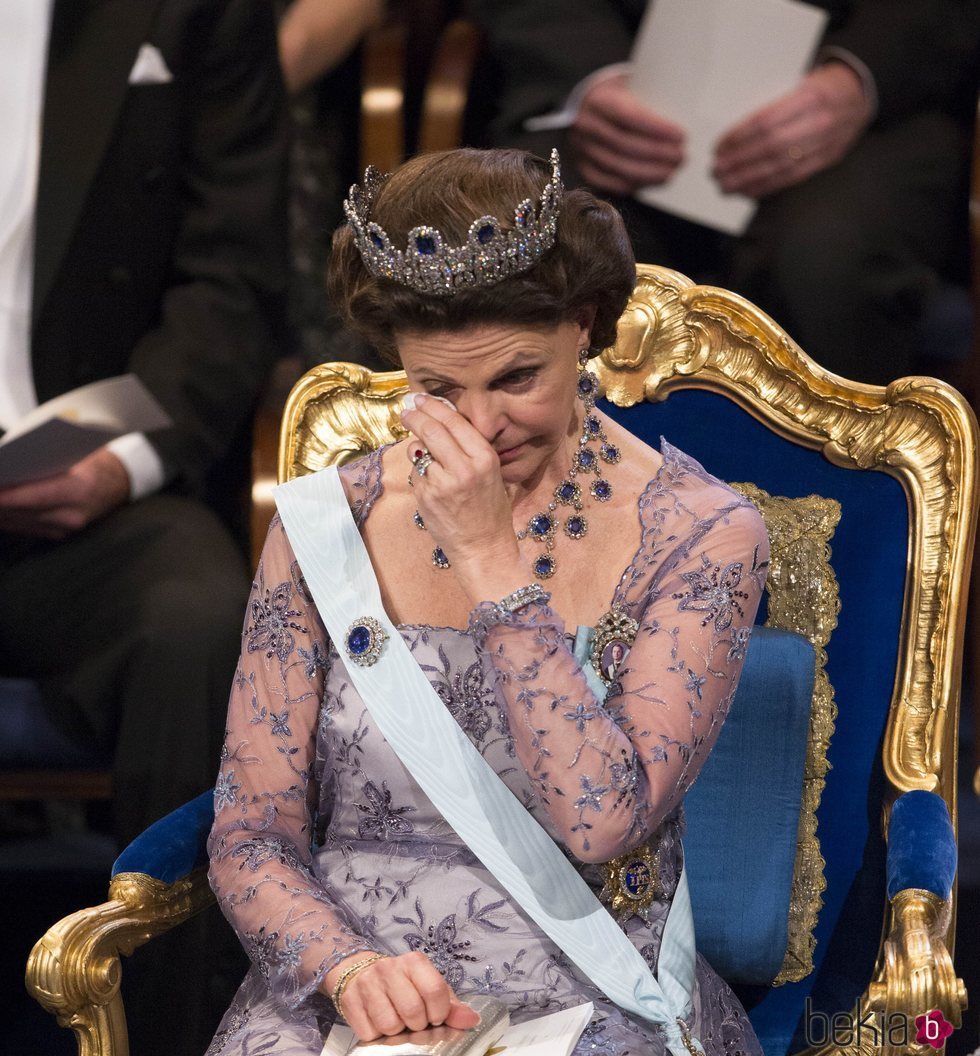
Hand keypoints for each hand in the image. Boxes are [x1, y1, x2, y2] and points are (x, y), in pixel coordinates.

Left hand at [0, 447, 130, 538]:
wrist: (120, 482)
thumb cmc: (95, 461)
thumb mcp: (74, 453)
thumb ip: (44, 463)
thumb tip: (10, 470)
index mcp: (80, 490)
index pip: (35, 496)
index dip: (7, 496)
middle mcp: (73, 515)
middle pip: (22, 512)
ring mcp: (66, 528)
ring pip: (20, 522)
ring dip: (0, 512)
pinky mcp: (60, 535)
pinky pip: (26, 528)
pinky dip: (8, 518)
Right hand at [326, 952, 480, 1040]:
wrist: (360, 973)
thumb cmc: (403, 984)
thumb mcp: (429, 987)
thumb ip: (452, 1005)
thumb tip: (472, 1020)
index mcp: (414, 962)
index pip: (435, 990)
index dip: (439, 1013)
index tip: (435, 1017)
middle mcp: (390, 968)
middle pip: (413, 1011)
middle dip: (418, 1025)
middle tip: (415, 1021)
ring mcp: (368, 983)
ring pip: (390, 1024)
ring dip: (397, 1031)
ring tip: (397, 1020)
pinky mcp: (350, 1000)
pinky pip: (370, 1033)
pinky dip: (377, 1035)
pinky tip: (378, 1021)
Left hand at [401, 394, 520, 577]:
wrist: (483, 547)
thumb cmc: (489, 510)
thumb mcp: (491, 473)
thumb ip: (468, 448)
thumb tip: (440, 421)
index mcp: (484, 458)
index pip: (454, 422)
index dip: (433, 406)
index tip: (420, 399)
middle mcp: (463, 468)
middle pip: (431, 430)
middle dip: (415, 415)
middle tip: (407, 409)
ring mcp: (442, 483)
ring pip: (418, 451)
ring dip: (418, 448)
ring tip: (427, 457)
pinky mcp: (426, 497)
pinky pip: (416, 473)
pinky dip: (420, 473)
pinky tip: (432, 484)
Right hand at [570, 74, 684, 194]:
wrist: (587, 105)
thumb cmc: (620, 94)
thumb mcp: (632, 84)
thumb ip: (652, 96)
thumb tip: (692, 111)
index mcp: (599, 99)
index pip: (629, 116)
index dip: (656, 129)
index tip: (681, 136)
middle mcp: (586, 125)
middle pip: (625, 145)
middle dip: (657, 154)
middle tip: (681, 157)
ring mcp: (581, 149)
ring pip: (617, 167)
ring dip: (648, 173)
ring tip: (672, 172)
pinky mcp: (583, 167)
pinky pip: (607, 182)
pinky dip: (631, 185)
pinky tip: (651, 183)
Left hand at [712, 62, 872, 198]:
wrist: (861, 92)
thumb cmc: (821, 86)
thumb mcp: (799, 82)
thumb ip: (773, 104)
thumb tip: (734, 132)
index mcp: (808, 95)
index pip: (765, 121)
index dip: (738, 137)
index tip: (718, 147)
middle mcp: (818, 120)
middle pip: (769, 147)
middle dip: (738, 162)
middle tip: (715, 171)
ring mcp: (825, 143)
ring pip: (779, 167)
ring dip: (748, 180)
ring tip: (725, 185)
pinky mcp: (827, 160)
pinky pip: (792, 178)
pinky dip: (767, 187)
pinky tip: (747, 192)